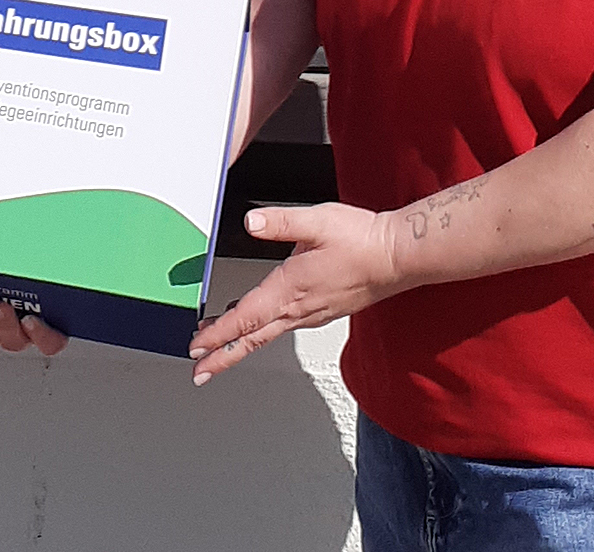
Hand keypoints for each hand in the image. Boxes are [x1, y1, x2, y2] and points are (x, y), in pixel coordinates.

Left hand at [188, 202, 400, 384]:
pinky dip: (264, 329)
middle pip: (252, 339)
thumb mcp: (316, 222)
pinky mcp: (324, 309)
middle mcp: (300, 309)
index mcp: (290, 289)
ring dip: (241, 344)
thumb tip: (250, 223)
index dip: (218, 336)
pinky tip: (260, 321)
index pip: (245, 320)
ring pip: (268, 334)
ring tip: (220, 348)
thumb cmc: (361, 240)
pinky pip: (285, 325)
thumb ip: (280, 223)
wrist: (397, 257)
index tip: (196, 348)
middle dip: (222, 356)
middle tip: (199, 370)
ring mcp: (313, 313)